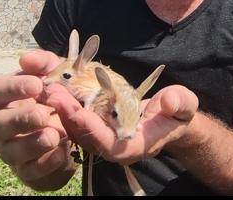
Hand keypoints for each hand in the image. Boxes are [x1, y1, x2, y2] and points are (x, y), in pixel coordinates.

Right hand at [0, 50, 76, 189]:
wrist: (70, 134)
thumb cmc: (54, 99)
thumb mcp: (54, 76)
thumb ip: (43, 63)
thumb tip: (26, 59)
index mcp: (3, 99)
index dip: (14, 88)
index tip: (37, 85)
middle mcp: (0, 125)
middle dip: (20, 119)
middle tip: (44, 114)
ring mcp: (9, 150)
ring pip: (9, 151)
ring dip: (31, 143)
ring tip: (54, 136)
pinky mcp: (25, 171)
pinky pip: (29, 171)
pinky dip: (45, 164)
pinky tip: (62, 153)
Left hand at [45, 83, 197, 165]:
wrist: (168, 118)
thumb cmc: (176, 113)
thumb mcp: (183, 105)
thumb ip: (179, 103)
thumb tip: (168, 101)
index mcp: (134, 146)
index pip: (108, 144)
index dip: (92, 129)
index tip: (78, 112)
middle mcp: (113, 147)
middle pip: (85, 136)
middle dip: (68, 115)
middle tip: (53, 94)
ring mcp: (101, 138)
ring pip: (75, 128)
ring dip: (61, 108)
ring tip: (48, 87)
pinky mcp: (93, 128)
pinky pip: (74, 119)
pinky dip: (63, 104)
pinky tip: (52, 86)